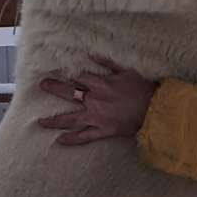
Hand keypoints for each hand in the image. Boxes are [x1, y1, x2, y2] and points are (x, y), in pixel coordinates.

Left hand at [37, 56, 156, 144]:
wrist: (155, 109)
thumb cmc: (143, 89)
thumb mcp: (127, 71)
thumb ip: (108, 64)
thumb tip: (92, 55)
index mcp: (100, 84)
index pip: (79, 78)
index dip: (71, 75)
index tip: (61, 73)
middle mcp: (94, 100)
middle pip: (69, 93)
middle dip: (54, 89)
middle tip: (42, 85)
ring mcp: (97, 117)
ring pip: (71, 118)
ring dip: (55, 120)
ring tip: (41, 122)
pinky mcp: (104, 130)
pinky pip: (85, 136)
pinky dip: (73, 139)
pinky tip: (60, 141)